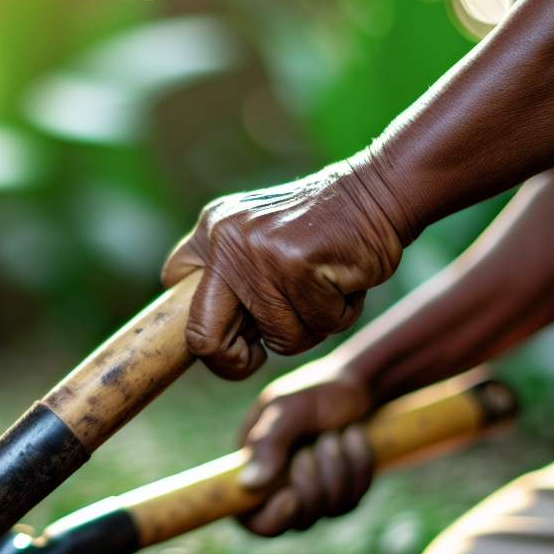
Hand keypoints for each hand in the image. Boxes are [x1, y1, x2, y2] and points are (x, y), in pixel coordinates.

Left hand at [162, 155, 411, 379]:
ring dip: (311, 327)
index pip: (174, 290)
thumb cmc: (323, 230)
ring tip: (325, 290)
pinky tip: (344, 281)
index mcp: (211, 232)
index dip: (202, 334)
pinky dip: (339, 315)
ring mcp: (260, 253)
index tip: (231, 341)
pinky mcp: (298, 266)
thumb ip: (233, 279)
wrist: (378, 191)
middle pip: (202, 338)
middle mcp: (226, 240)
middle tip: (254, 358)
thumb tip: (208, 342)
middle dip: (231, 362)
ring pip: (278, 338)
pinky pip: (316, 326)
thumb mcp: (260, 237)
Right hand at [235, 355, 377, 536]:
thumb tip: (248, 484)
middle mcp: (281, 487)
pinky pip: (354, 498)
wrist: (357, 383)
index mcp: (254, 468)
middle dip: (314, 482)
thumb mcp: (287, 408)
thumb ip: (267, 443)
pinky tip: (355, 436)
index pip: (251, 518)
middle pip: (297, 520)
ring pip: (329, 509)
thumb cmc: (316, 390)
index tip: (289, 497)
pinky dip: (358, 465)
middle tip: (321, 442)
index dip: (270, 519)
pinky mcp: (344, 492)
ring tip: (337, 433)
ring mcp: (315, 493)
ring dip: (339, 468)